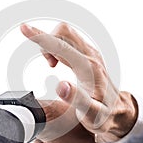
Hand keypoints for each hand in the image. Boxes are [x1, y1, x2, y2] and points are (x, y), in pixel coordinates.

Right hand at [21, 23, 137, 142]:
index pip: (61, 46)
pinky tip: (58, 62)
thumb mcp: (92, 114)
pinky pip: (68, 40)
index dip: (40, 37)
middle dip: (47, 41)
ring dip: (52, 44)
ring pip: (65, 34)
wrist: (118, 110)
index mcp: (89, 68)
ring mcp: (90, 53)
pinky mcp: (88, 54)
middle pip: (63, 32)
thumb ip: (78, 99)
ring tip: (52, 65)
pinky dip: (57, 47)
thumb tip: (60, 86)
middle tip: (48, 64)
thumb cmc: (104, 114)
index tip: (24, 28)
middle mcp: (91, 55)